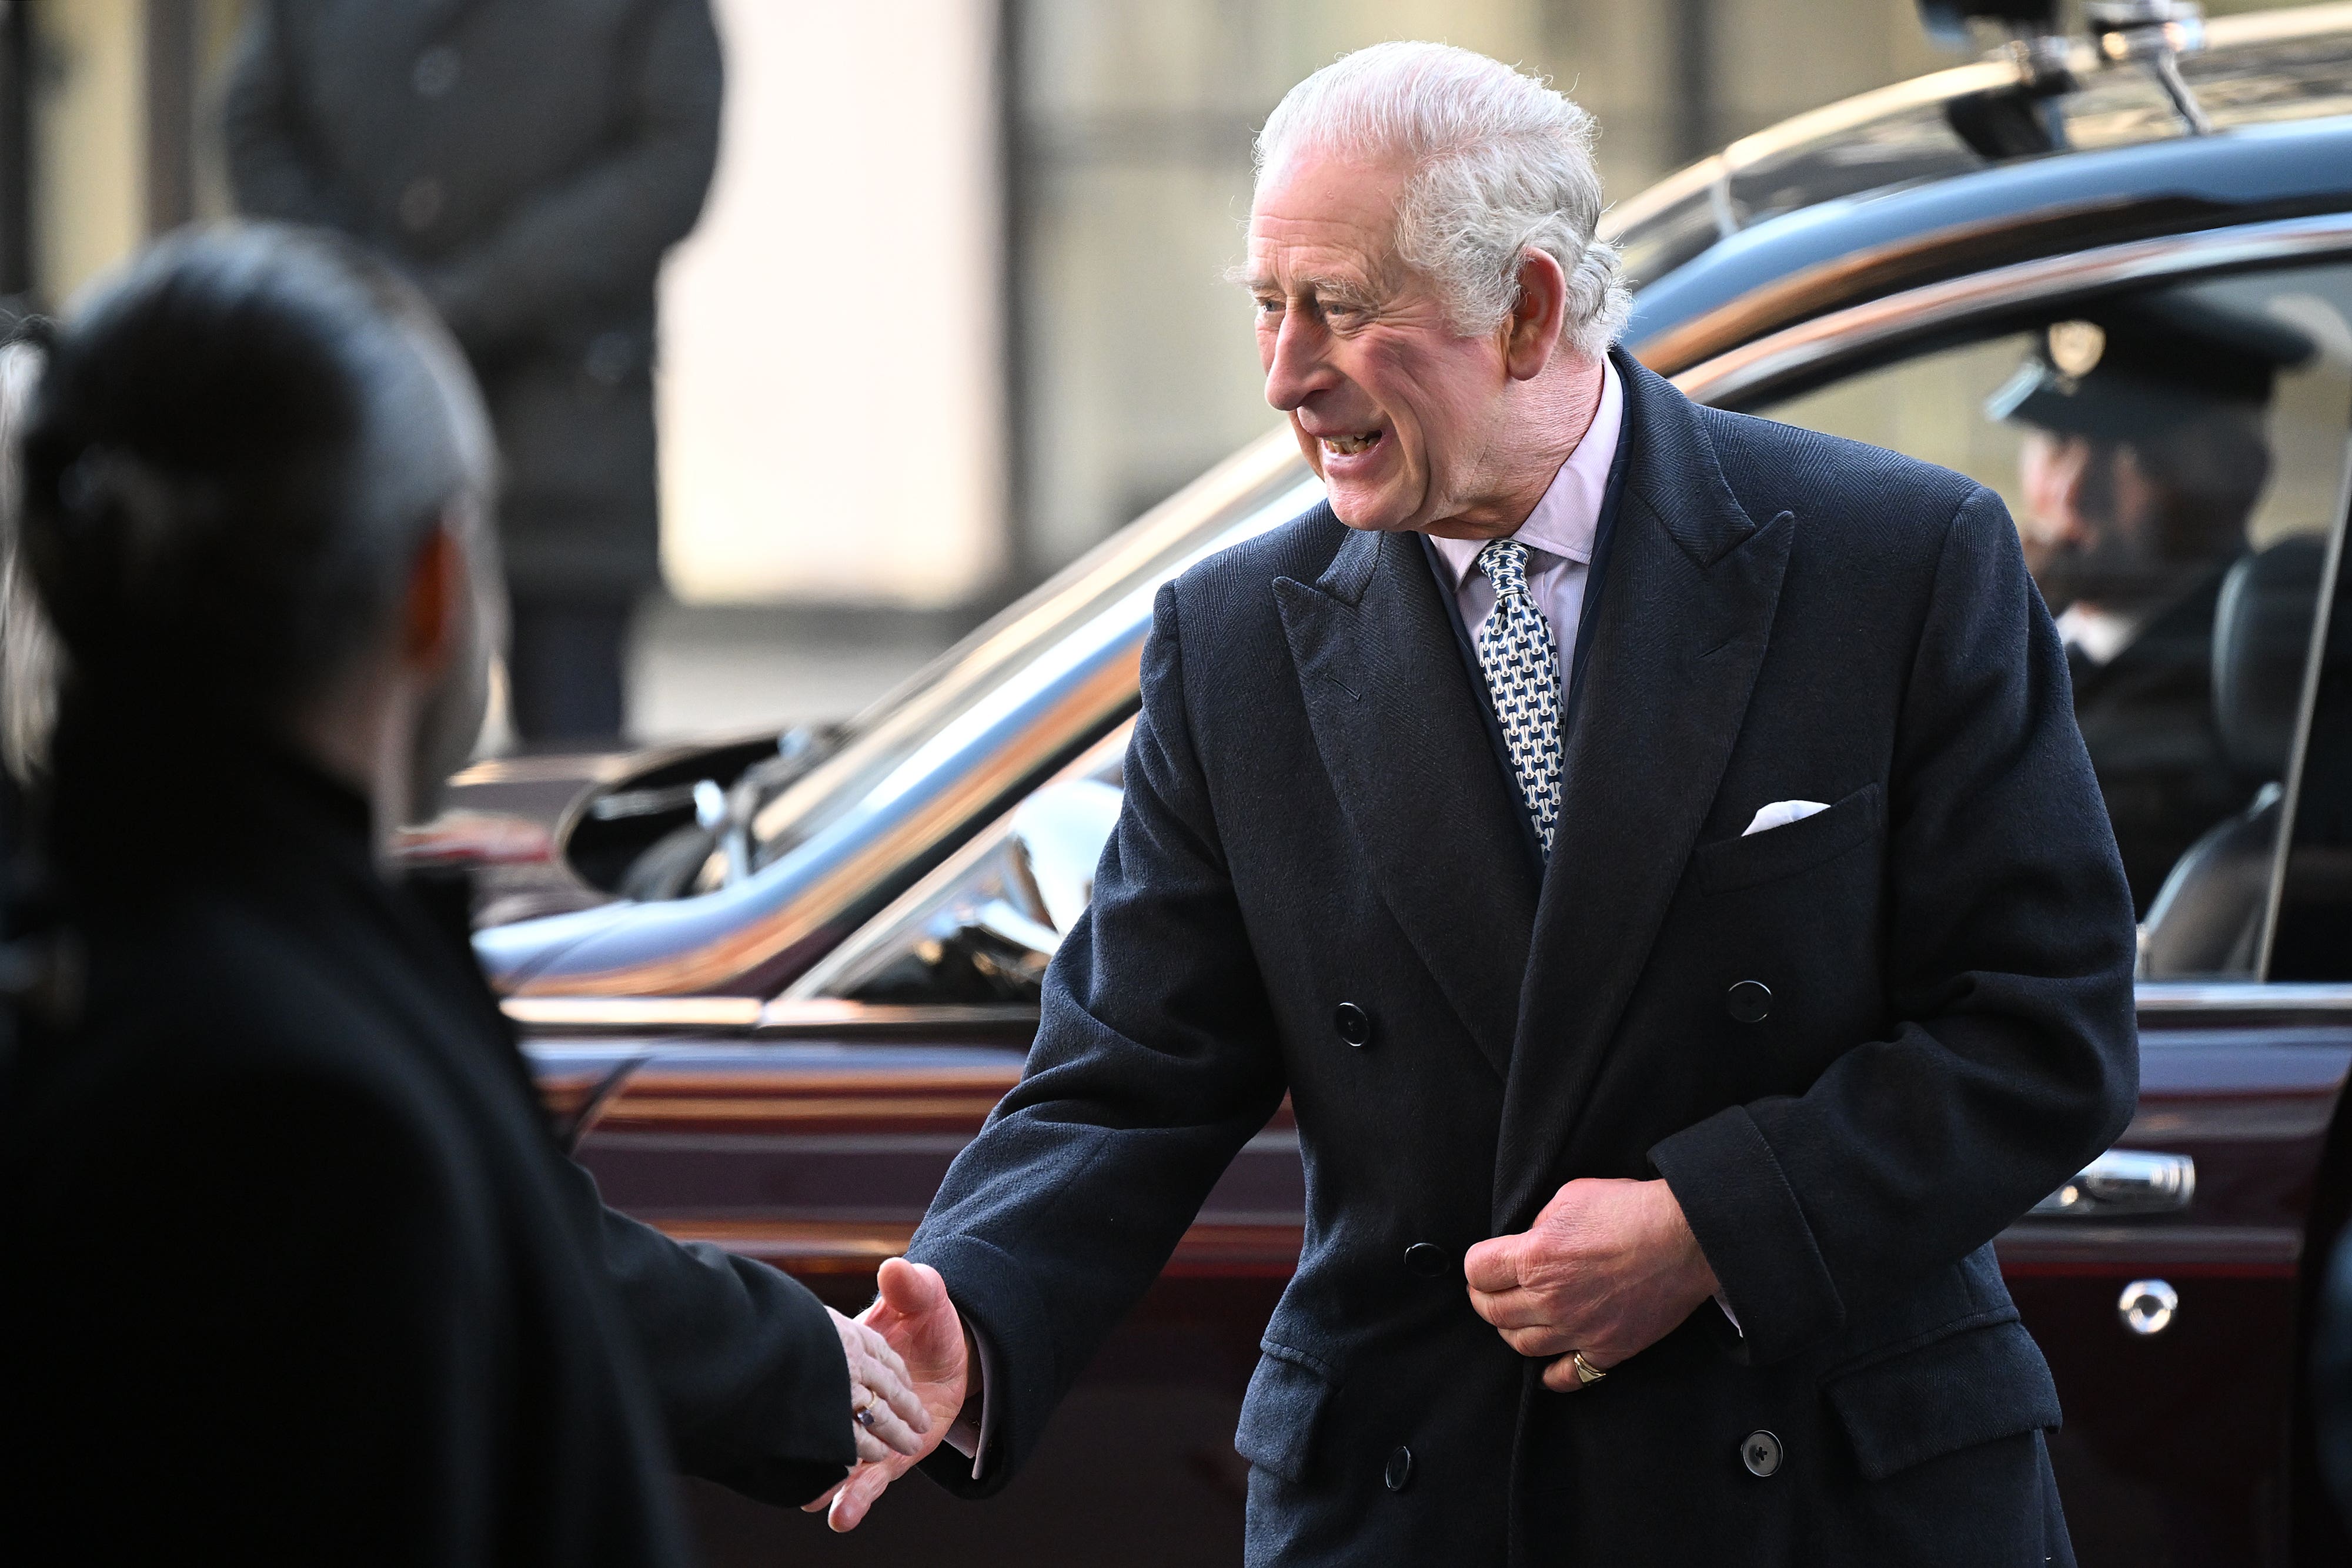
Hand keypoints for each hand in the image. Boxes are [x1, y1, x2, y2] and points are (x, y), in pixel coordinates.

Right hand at [804, 1258, 970, 1531]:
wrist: (952, 1353)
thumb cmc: (930, 1322)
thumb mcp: (925, 1300)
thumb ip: (913, 1286)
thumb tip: (895, 1268)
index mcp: (854, 1356)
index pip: (845, 1371)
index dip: (833, 1382)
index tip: (812, 1395)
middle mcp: (855, 1397)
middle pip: (838, 1419)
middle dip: (822, 1440)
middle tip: (800, 1460)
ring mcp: (870, 1429)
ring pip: (848, 1456)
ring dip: (833, 1479)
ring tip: (815, 1502)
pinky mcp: (889, 1455)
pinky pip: (874, 1476)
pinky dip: (859, 1495)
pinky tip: (844, 1515)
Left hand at [1464, 1177, 1718, 1392]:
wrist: (1687, 1239)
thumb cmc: (1630, 1209)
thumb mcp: (1570, 1197)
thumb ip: (1538, 1225)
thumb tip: (1525, 1243)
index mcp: (1535, 1257)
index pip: (1477, 1271)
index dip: (1477, 1265)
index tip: (1485, 1262)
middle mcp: (1551, 1299)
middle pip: (1492, 1312)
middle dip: (1485, 1298)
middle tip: (1491, 1290)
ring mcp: (1579, 1330)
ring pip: (1521, 1345)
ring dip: (1511, 1331)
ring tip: (1518, 1316)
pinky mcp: (1608, 1350)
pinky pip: (1566, 1376)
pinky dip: (1551, 1373)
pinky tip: (1548, 1362)